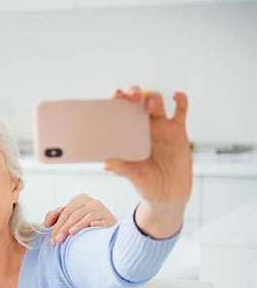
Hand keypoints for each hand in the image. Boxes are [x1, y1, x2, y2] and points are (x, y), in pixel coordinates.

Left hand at [44, 194, 116, 244]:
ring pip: (87, 216)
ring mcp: (102, 210)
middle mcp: (92, 202)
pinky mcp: (110, 219)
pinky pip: (102, 220)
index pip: (66, 213)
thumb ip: (55, 215)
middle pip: (74, 215)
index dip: (57, 226)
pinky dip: (97, 223)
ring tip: (70, 234)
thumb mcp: (69, 216)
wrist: (105, 229)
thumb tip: (46, 223)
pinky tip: (91, 226)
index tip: (52, 240)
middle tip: (58, 241)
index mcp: (80, 199)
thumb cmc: (84, 222)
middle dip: (64, 228)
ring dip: (78, 226)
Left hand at [106, 86, 191, 237]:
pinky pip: (181, 111)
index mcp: (127, 135)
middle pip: (138, 101)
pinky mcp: (178, 131)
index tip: (115, 96)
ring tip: (149, 106)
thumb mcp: (134, 176)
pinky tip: (177, 95)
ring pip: (157, 102)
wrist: (169, 195)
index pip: (120, 112)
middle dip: (134, 93)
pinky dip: (181, 100)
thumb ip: (123, 168)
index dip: (117, 101)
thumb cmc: (147, 184)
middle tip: (131, 97)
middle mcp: (143, 128)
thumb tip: (106, 164)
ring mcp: (161, 128)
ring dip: (152, 98)